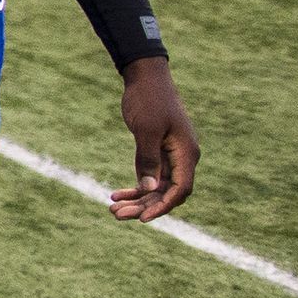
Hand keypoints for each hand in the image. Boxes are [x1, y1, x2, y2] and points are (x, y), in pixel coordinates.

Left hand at [112, 57, 197, 220]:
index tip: (142, 218)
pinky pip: (149, 177)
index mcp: (186, 152)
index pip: (180, 189)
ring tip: (112, 208)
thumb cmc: (148, 100)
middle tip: (115, 214)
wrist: (145, 78)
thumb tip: (149, 188)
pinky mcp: (158, 152)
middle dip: (143, 206)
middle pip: (167, 192)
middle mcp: (182, 157)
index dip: (163, 206)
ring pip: (157, 187)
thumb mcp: (146, 129)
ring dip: (137, 200)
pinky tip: (115, 194)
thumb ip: (148, 158)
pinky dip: (135, 187)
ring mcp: (170, 156)